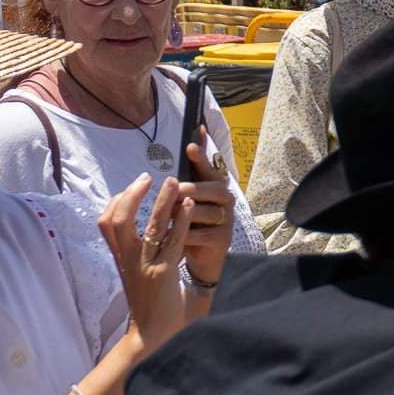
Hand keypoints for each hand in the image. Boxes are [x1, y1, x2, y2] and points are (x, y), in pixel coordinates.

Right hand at [99, 174, 192, 352]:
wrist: (152, 335)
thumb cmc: (149, 304)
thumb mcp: (137, 274)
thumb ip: (136, 254)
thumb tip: (145, 233)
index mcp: (120, 258)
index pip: (107, 222)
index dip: (117, 201)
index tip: (132, 186)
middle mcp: (128, 259)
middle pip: (118, 219)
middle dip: (132, 194)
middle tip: (147, 177)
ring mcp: (146, 265)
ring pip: (150, 226)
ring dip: (162, 200)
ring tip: (174, 181)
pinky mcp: (165, 273)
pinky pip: (172, 241)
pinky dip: (180, 220)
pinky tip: (188, 206)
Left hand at [177, 143, 233, 283]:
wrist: (202, 256)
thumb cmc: (191, 222)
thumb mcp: (187, 199)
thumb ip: (188, 175)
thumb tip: (194, 138)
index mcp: (214, 187)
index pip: (209, 168)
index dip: (201, 158)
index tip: (190, 146)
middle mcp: (225, 200)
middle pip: (214, 189)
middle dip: (194, 188)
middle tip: (177, 190)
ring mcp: (226, 220)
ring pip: (208, 212)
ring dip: (186, 214)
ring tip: (167, 217)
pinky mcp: (223, 239)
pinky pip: (204, 234)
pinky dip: (188, 235)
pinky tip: (176, 237)